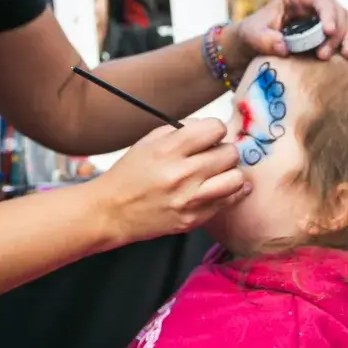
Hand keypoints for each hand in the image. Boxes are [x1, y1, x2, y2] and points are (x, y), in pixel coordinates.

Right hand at [90, 119, 247, 244]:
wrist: (112, 212)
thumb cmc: (129, 174)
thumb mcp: (148, 142)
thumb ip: (181, 130)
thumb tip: (210, 127)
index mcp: (168, 150)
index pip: (215, 128)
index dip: (215, 129)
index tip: (209, 135)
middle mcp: (181, 174)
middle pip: (229, 153)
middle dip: (223, 150)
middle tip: (212, 155)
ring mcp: (189, 200)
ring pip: (236, 179)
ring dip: (229, 172)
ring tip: (217, 173)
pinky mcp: (194, 219)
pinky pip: (228, 201)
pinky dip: (228, 192)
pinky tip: (218, 187)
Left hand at [227, 0, 347, 68]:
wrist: (256, 45)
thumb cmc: (253, 34)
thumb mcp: (251, 35)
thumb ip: (263, 39)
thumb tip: (283, 46)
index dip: (328, 14)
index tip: (328, 32)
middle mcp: (317, 1)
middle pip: (339, 12)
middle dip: (338, 34)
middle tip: (324, 56)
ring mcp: (329, 14)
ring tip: (347, 56)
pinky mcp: (337, 29)